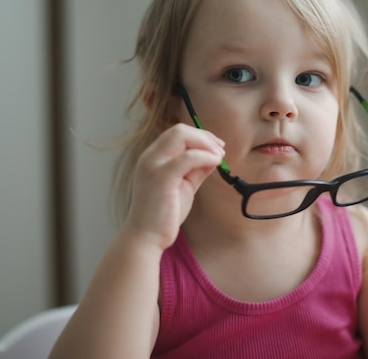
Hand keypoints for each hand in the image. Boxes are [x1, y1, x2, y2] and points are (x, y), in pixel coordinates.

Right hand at [125, 123, 224, 249]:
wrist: (147, 237)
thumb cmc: (165, 213)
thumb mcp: (184, 185)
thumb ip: (196, 169)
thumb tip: (214, 156)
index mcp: (153, 157)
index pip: (177, 133)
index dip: (200, 135)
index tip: (216, 146)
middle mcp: (150, 157)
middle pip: (179, 130)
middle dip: (204, 136)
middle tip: (220, 148)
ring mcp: (153, 166)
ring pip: (181, 136)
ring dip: (206, 143)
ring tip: (220, 155)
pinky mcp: (161, 178)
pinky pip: (187, 158)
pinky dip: (205, 156)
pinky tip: (216, 162)